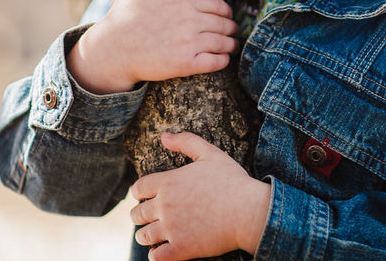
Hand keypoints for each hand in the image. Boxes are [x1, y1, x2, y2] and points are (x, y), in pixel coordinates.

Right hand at [67, 0, 238, 93]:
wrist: (112, 50)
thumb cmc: (123, 18)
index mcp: (183, 1)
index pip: (218, 5)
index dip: (226, 11)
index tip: (227, 16)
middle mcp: (191, 20)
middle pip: (224, 24)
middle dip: (232, 28)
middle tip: (233, 32)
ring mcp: (190, 43)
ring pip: (223, 42)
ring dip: (232, 44)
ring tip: (232, 46)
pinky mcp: (187, 64)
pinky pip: (216, 62)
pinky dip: (224, 60)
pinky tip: (223, 59)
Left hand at [130, 132, 269, 259]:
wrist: (249, 211)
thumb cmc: (232, 181)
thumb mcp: (211, 154)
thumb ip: (186, 142)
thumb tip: (164, 136)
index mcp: (169, 182)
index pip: (138, 188)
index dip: (139, 193)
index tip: (145, 197)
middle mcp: (165, 205)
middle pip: (136, 214)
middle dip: (140, 215)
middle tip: (150, 217)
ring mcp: (171, 228)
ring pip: (143, 236)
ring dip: (146, 236)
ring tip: (154, 235)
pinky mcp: (181, 249)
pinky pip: (156, 257)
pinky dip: (156, 255)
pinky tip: (164, 250)